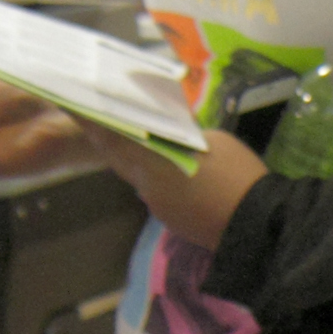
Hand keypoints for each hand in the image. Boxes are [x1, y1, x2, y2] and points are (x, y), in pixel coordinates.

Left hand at [97, 118, 266, 247]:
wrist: (258, 225)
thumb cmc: (237, 175)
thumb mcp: (213, 141)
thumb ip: (184, 135)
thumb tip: (172, 133)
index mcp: (152, 163)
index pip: (111, 140)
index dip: (91, 123)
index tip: (74, 108)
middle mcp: (146, 187)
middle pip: (121, 160)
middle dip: (113, 140)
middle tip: (105, 121)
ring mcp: (158, 208)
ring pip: (142, 179)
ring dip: (143, 162)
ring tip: (156, 144)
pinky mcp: (173, 222)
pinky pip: (160, 194)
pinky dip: (163, 180)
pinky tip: (180, 174)